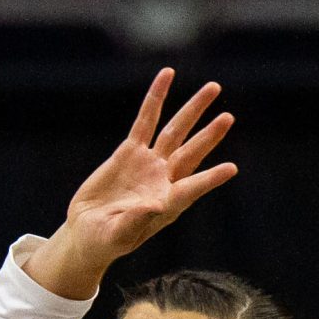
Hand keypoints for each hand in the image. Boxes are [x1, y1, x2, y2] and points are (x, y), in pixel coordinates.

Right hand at [24, 68, 236, 299]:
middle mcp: (163, 181)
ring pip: (175, 131)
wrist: (87, 232)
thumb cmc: (105, 241)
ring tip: (213, 88)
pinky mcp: (130, 152)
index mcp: (166, 204)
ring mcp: (149, 164)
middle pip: (191, 152)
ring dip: (193, 110)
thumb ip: (136, 222)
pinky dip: (155, 99)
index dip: (210, 179)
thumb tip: (155, 205)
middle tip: (228, 117)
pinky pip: (146, 120)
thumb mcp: (117, 235)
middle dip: (209, 135)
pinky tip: (166, 77)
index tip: (231, 169)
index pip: (192, 188)